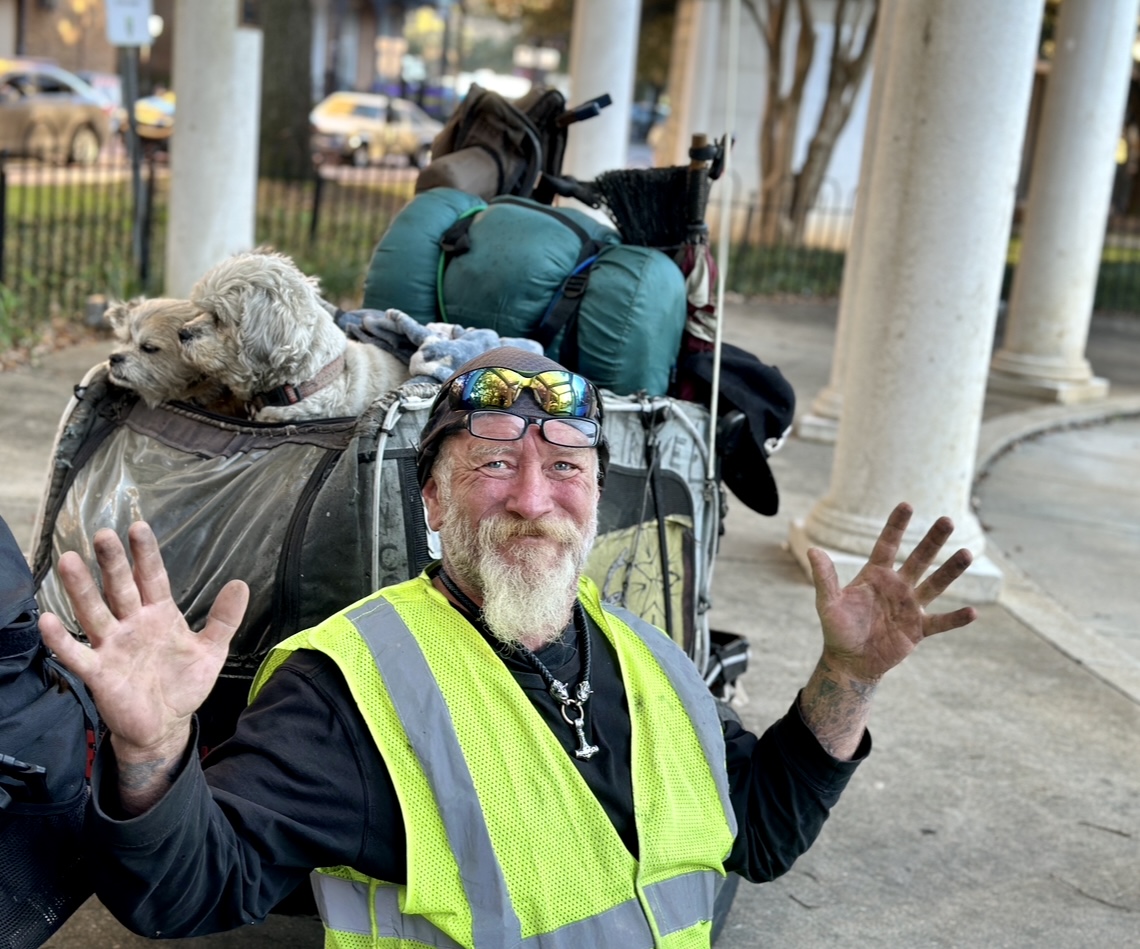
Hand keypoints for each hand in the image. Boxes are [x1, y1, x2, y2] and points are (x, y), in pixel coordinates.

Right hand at [39, 522, 247, 767]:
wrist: (167, 725)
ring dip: (81, 589)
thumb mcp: (212, 650)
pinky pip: (77, 654)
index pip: (152, 577)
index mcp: (159, 615)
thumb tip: (241, 584)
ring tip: (69, 561)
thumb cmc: (184, 683)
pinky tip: (48, 620)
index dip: (146, 554)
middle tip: (103, 534)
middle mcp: (132, 624)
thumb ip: (224, 618)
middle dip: (113, 563)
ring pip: (94, 612)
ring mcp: (113, 646)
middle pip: (120, 588)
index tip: (138, 526)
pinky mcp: (100, 672)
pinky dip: (62, 639)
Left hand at [800, 502, 976, 758]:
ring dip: (950, 571)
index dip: (896, 526)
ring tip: (967, 553)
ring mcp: (910, 606)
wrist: (850, 660)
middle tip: (947, 520)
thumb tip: (813, 550)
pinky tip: (974, 612)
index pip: (887, 545)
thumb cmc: (838, 629)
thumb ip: (824, 578)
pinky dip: (956, 618)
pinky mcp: (918, 629)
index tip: (907, 504)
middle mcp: (897, 586)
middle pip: (918, 559)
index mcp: (875, 575)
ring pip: (935, 584)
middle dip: (932, 540)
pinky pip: (941, 622)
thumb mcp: (828, 603)